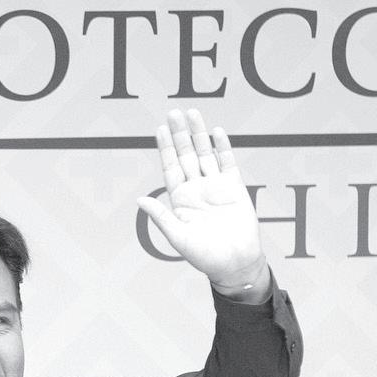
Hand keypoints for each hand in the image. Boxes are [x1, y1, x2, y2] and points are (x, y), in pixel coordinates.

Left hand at [136, 108, 268, 302]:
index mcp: (180, 199)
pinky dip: (223, 147)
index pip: (170, 167)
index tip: (160, 128)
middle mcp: (196, 189)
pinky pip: (228, 163)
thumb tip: (140, 200)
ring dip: (199, 134)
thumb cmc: (204, 256)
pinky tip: (217, 132)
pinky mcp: (234, 188)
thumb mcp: (178, 237)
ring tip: (193, 113)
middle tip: (174, 112)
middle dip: (180, 134)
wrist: (235, 264)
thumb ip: (161, 217)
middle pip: (186, 155)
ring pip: (206, 154)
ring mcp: (215, 186)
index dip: (165, 148)